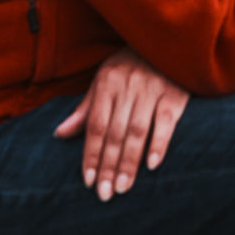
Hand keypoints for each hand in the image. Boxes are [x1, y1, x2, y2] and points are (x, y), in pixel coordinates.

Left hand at [54, 48, 188, 201]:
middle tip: (104, 194)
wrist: (168, 40)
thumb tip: (60, 133)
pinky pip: (165, 122)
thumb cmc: (132, 62)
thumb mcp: (105, 78)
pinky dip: (158, 144)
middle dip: (108, 165)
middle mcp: (128, 86)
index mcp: (108, 83)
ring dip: (129, 162)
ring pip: (137, 131)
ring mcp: (152, 89)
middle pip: (114, 133)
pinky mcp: (174, 94)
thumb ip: (86, 107)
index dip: (91, 154)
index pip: (96, 125)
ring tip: (122, 187)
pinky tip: (152, 166)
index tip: (88, 181)